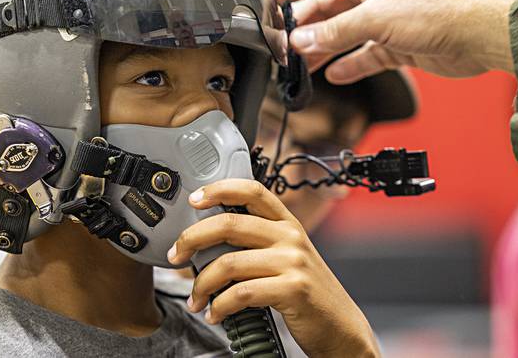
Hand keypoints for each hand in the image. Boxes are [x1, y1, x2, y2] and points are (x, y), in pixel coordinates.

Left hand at [167, 179, 378, 356]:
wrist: (340, 328)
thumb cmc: (306, 292)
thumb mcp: (286, 256)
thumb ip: (256, 242)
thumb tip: (206, 239)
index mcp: (286, 223)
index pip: (252, 190)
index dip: (219, 189)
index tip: (194, 198)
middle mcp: (290, 236)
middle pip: (229, 223)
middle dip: (192, 238)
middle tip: (176, 255)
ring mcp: (293, 262)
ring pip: (229, 262)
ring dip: (202, 284)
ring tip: (196, 298)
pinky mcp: (293, 289)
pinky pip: (242, 293)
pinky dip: (220, 306)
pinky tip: (215, 313)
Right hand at [278, 0, 517, 83]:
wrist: (481, 34)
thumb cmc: (440, 9)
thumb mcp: (376, 19)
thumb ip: (334, 33)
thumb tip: (300, 42)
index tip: (268, 7)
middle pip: (325, 8)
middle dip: (303, 27)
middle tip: (284, 46)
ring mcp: (384, 18)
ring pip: (341, 33)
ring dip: (322, 48)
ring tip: (301, 65)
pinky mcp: (397, 43)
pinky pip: (363, 54)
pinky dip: (349, 65)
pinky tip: (335, 75)